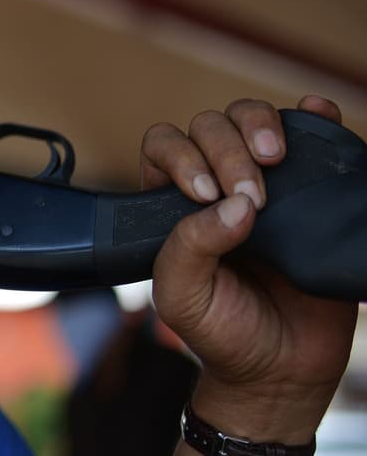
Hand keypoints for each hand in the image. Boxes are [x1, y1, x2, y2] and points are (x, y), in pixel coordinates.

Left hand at [141, 95, 357, 445]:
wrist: (282, 368)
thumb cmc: (221, 329)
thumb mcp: (182, 295)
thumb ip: (190, 248)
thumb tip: (232, 205)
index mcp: (171, 202)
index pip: (164, 146)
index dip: (182, 156)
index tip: (206, 193)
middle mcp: (214, 182)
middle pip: (209, 127)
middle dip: (227, 150)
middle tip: (252, 197)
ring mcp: (264, 182)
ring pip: (250, 122)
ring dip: (259, 125)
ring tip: (275, 158)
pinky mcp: (309, 191)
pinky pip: (311, 137)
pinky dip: (312, 116)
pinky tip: (315, 111)